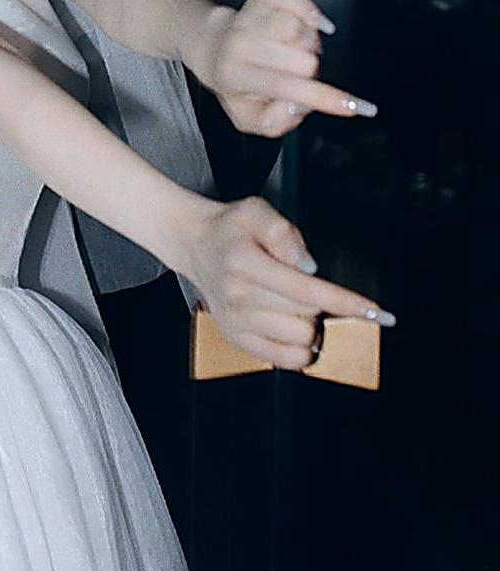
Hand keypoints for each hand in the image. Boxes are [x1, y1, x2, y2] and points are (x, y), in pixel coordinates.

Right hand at [177, 195, 394, 369]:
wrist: (193, 243)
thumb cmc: (230, 227)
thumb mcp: (256, 210)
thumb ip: (284, 232)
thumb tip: (309, 266)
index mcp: (245, 264)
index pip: (307, 290)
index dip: (347, 303)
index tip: (378, 313)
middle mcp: (238, 296)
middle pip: (306, 317)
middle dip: (323, 306)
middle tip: (312, 289)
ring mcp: (236, 322)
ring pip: (298, 341)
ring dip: (311, 326)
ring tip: (300, 307)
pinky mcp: (236, 338)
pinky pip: (282, 359)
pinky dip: (299, 349)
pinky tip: (295, 328)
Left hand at [200, 0, 377, 137]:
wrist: (215, 49)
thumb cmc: (238, 86)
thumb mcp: (249, 118)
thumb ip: (275, 123)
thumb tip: (299, 106)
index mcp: (234, 76)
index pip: (283, 85)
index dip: (321, 97)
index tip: (353, 107)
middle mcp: (239, 43)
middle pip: (302, 58)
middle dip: (310, 71)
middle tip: (298, 73)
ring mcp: (249, 17)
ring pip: (297, 27)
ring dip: (307, 42)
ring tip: (295, 49)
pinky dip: (306, 8)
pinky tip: (306, 22)